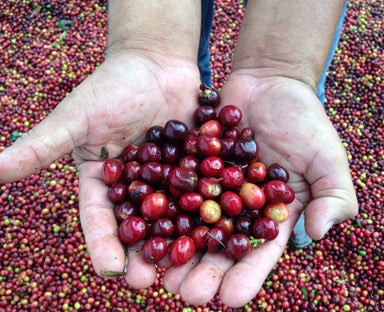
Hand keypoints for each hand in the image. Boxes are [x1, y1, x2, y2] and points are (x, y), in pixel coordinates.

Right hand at [0, 50, 200, 285]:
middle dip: (142, 254)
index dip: (103, 245)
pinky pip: (202, 192)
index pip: (100, 219)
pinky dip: (208, 210)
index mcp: (104, 182)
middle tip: (150, 283)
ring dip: (178, 243)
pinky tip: (218, 230)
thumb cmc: (112, 86)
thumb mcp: (76, 116)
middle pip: (138, 227)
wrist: (155, 62)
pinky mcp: (196, 169)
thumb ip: (41, 145)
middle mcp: (136, 187)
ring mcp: (168, 180)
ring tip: (186, 268)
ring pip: (173, 217)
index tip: (110, 271)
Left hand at [161, 72, 357, 307]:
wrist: (270, 81)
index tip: (230, 299)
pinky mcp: (190, 167)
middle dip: (203, 272)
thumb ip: (334, 196)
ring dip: (175, 250)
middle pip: (219, 247)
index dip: (246, 277)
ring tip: (157, 274)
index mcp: (269, 215)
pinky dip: (159, 207)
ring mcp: (210, 189)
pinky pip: (173, 189)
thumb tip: (319, 234)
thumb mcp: (328, 158)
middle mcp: (236, 209)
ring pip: (190, 226)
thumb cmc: (304, 120)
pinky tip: (143, 227)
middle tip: (185, 294)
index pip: (258, 253)